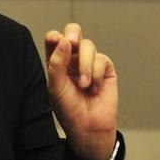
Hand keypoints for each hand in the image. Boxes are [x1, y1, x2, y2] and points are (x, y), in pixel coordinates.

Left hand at [45, 23, 117, 159]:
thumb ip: (56, 63)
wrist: (89, 126)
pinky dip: (96, 73)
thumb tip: (64, 41)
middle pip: (73, 32)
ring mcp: (89, 62)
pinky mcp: (105, 69)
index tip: (57, 41)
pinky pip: (101, 59)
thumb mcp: (56, 87)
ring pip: (88, 46)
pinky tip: (94, 88)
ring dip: (85, 65)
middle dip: (73, 34)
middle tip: (72, 42)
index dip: (55, 37)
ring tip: (83, 85)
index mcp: (56, 61)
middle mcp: (72, 58)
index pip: (54, 40)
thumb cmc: (68, 109)